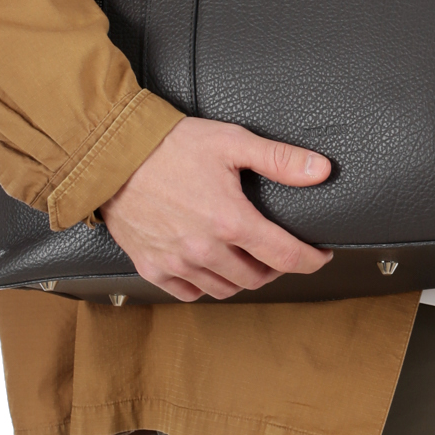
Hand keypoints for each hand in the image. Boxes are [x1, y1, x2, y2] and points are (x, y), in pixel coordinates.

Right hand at [99, 117, 332, 300]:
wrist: (113, 155)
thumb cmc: (171, 145)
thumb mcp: (232, 142)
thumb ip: (280, 159)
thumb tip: (321, 170)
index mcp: (230, 220)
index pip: (285, 256)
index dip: (310, 260)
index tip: (319, 256)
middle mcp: (204, 249)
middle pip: (257, 278)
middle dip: (276, 268)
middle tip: (280, 251)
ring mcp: (176, 262)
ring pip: (225, 289)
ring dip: (243, 278)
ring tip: (248, 259)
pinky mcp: (152, 266)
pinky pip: (188, 293)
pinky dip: (206, 286)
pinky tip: (211, 268)